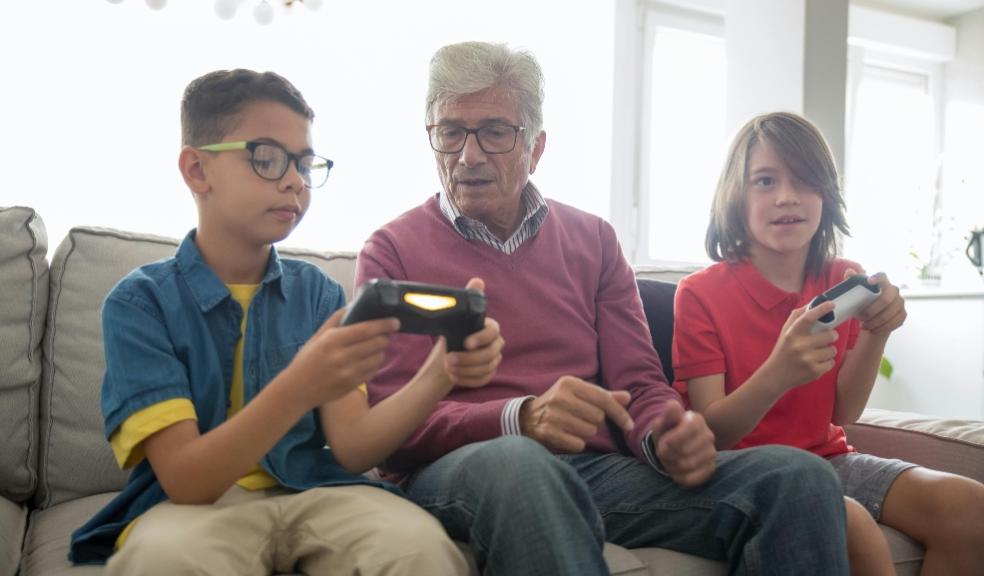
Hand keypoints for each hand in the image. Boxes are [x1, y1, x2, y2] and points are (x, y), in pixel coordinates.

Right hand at [284, 309, 398, 408]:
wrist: (296, 390)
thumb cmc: (306, 360)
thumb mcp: (317, 336)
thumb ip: (336, 320)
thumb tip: (354, 305)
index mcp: (332, 340)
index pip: (366, 329)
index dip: (384, 324)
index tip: (394, 321)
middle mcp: (341, 357)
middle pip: (376, 343)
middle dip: (385, 336)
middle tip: (386, 333)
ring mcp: (348, 373)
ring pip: (378, 358)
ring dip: (381, 350)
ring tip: (376, 346)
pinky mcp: (352, 385)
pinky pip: (373, 371)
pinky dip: (375, 364)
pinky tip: (369, 360)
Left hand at [446, 278, 503, 387]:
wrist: (445, 354)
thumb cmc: (452, 333)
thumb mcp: (456, 316)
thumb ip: (467, 298)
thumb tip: (478, 280)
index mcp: (490, 328)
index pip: (493, 332)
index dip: (482, 338)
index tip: (466, 343)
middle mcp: (496, 345)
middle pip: (490, 354)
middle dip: (469, 359)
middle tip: (449, 360)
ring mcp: (494, 361)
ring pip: (486, 369)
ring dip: (466, 370)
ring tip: (448, 368)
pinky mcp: (488, 374)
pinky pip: (483, 380)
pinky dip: (468, 380)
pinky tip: (454, 377)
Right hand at [519, 376, 634, 452]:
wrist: (527, 417)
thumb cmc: (560, 404)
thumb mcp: (579, 394)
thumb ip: (603, 396)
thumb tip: (627, 397)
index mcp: (570, 383)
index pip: (603, 399)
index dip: (620, 413)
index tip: (629, 425)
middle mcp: (560, 397)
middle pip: (598, 418)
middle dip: (594, 422)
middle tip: (580, 419)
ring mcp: (553, 415)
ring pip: (589, 432)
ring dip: (585, 433)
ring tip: (572, 427)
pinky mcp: (548, 432)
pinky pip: (578, 444)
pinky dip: (576, 443)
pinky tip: (566, 436)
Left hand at [648, 402, 715, 486]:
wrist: (673, 447)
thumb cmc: (667, 432)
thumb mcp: (662, 423)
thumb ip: (667, 416)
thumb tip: (672, 404)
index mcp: (697, 420)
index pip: (687, 431)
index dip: (671, 441)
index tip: (663, 444)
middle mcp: (708, 435)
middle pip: (684, 451)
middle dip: (667, 455)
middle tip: (662, 454)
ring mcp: (711, 452)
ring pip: (687, 465)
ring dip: (671, 466)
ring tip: (669, 461)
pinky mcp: (711, 468)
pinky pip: (694, 478)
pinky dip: (680, 478)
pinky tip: (676, 472)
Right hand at [764, 302, 839, 390]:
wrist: (775, 375)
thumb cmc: (783, 350)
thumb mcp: (785, 332)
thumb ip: (797, 317)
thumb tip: (814, 303)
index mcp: (792, 334)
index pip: (808, 318)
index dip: (821, 309)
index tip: (832, 305)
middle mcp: (799, 346)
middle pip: (829, 335)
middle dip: (831, 335)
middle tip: (826, 337)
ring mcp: (808, 359)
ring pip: (833, 350)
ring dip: (828, 350)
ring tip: (818, 352)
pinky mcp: (814, 371)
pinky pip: (832, 362)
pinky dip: (827, 362)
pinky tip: (816, 363)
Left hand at [848, 270, 905, 335]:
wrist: (875, 315)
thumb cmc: (865, 300)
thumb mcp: (857, 291)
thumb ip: (853, 280)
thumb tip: (849, 272)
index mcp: (883, 282)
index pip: (882, 276)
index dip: (877, 278)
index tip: (869, 281)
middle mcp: (894, 291)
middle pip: (885, 300)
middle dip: (871, 310)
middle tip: (861, 317)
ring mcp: (900, 303)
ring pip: (888, 315)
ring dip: (874, 322)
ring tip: (864, 326)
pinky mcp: (902, 315)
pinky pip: (892, 323)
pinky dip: (880, 328)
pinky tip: (872, 329)